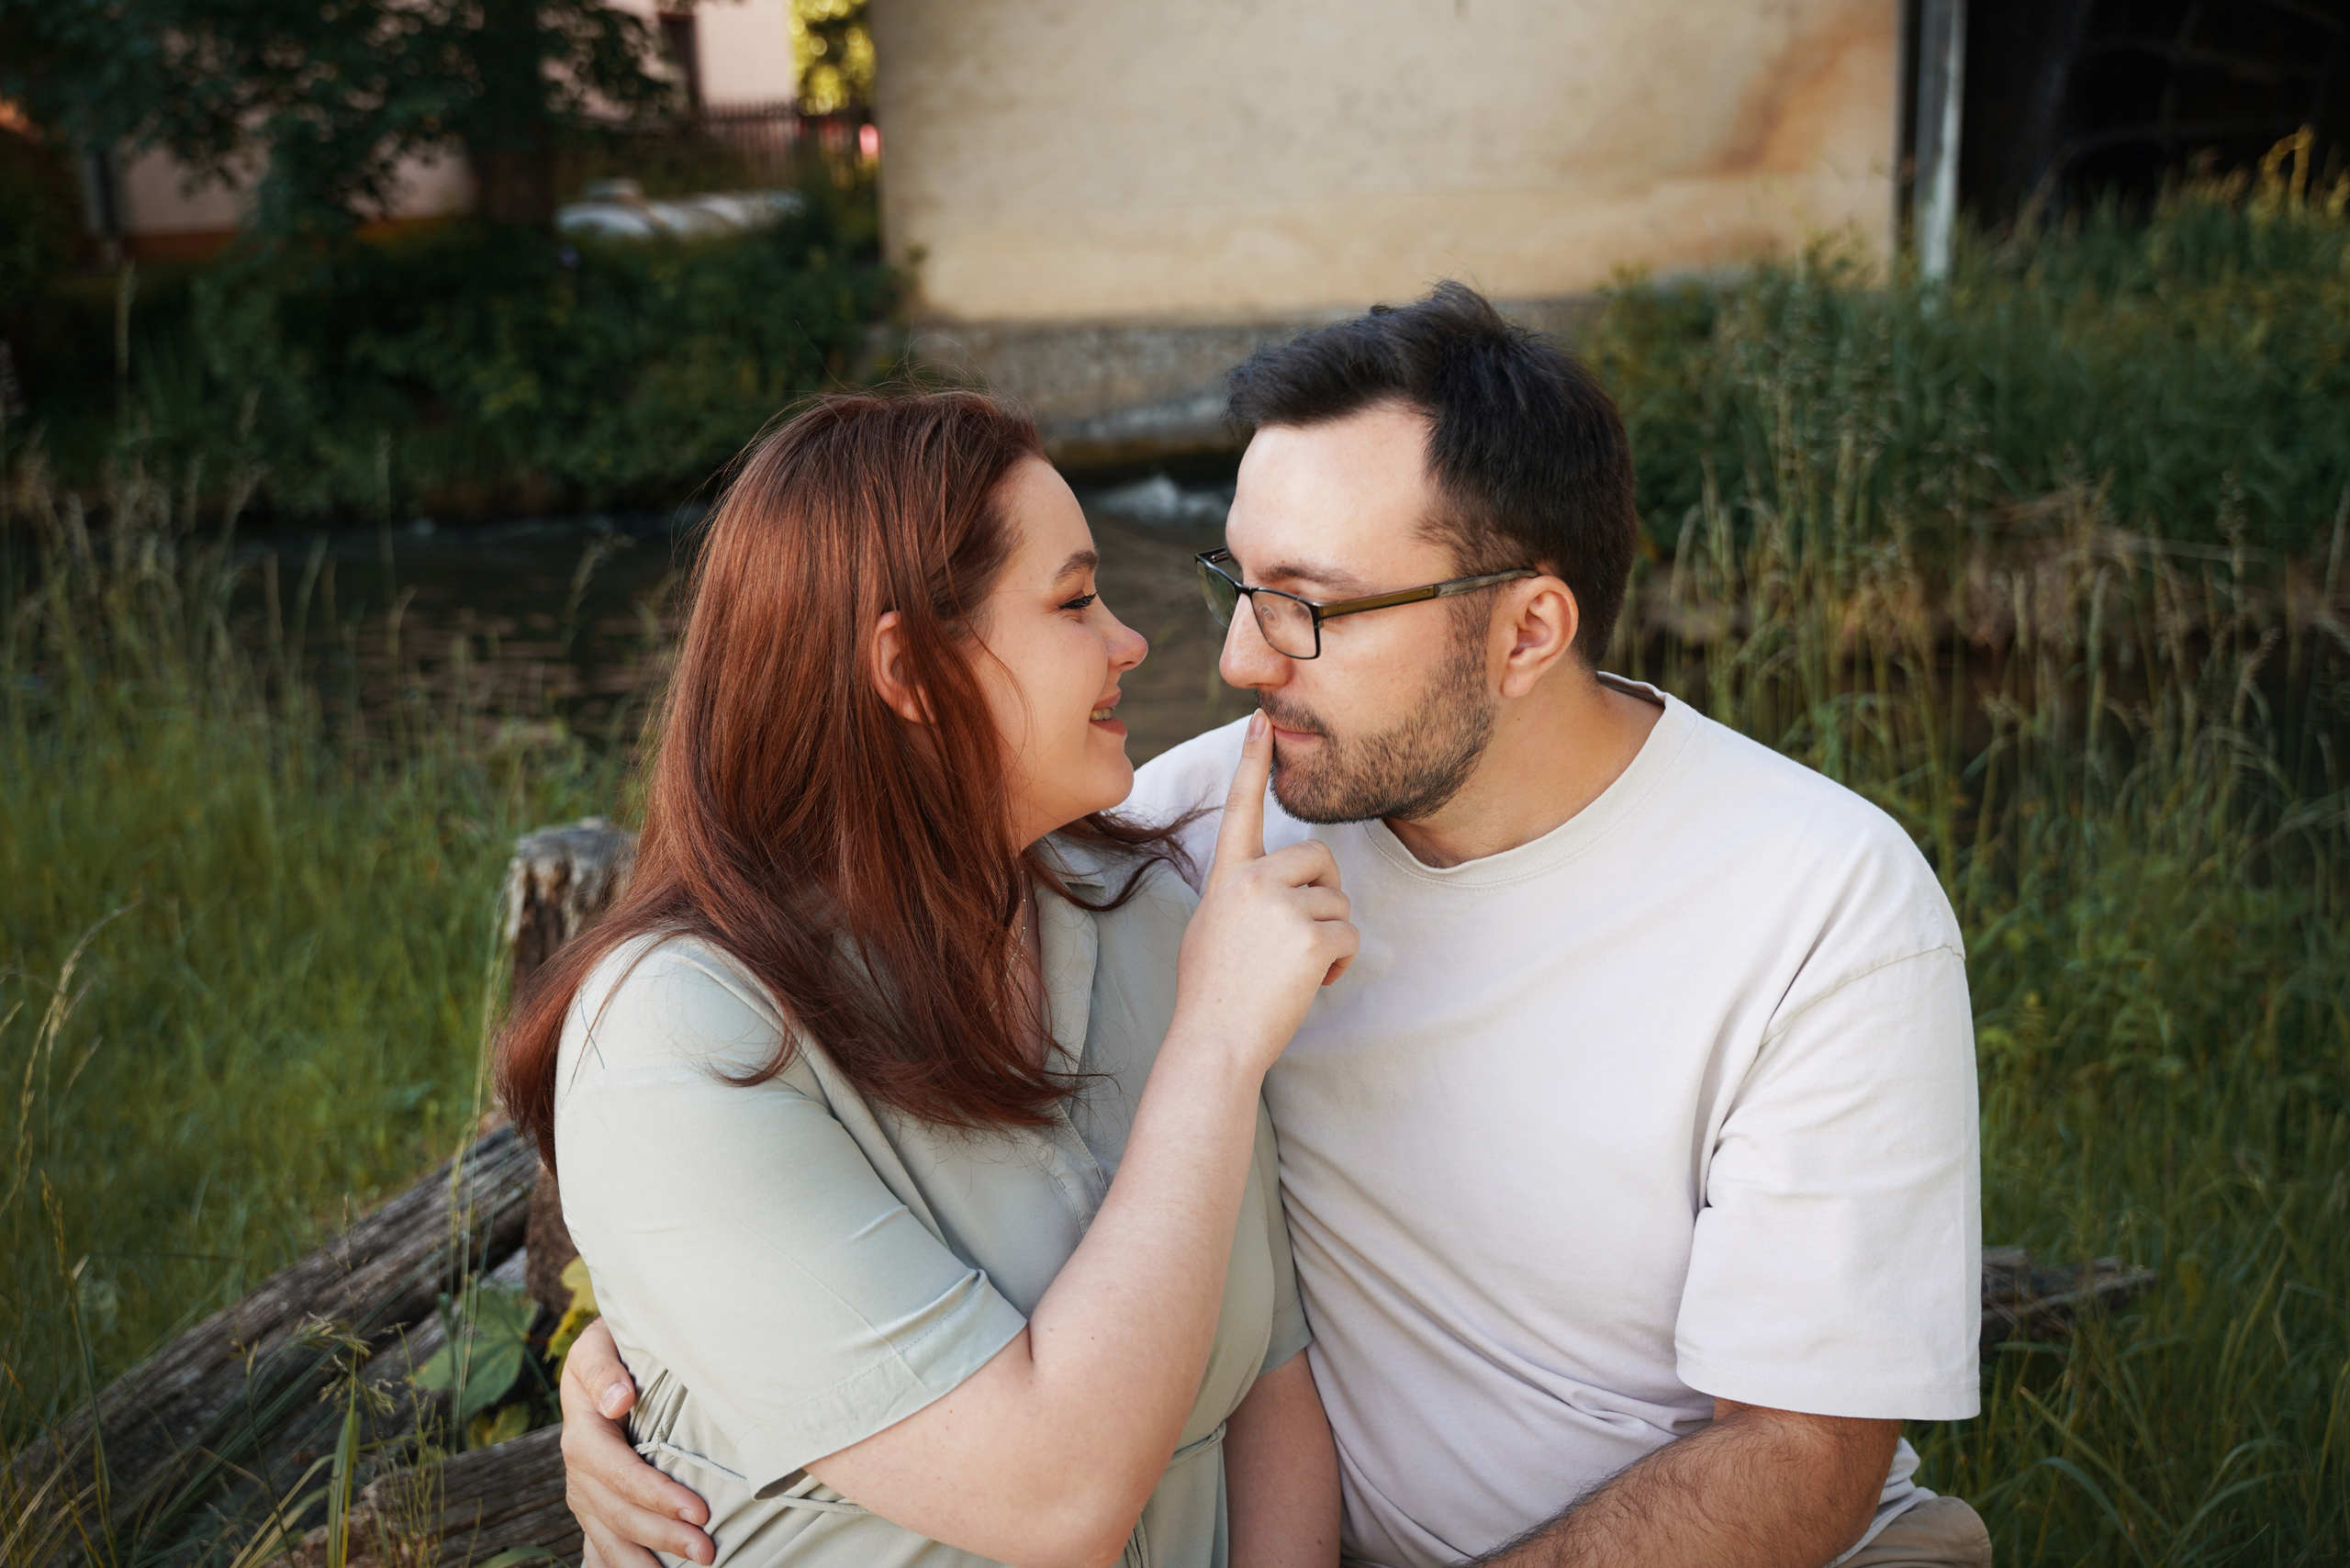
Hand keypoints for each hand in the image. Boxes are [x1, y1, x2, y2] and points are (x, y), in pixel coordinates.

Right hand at [560, 1315, 715, 1567]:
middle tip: (706, 1551)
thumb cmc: (614, 1345)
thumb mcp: (600, 1342)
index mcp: (583, 1429)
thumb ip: (603, 1368)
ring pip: (609, 1534)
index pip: (617, 1472)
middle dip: (661, 1535)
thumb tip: (617, 1400)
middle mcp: (579, 1467)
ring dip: (644, 1560)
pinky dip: (619, 1563)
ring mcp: (584, 1489)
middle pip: (617, 1511)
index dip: (655, 1495)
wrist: (605, 1356)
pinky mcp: (594, 1502)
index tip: (698, 1511)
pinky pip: (602, 1541)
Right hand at [1174, 711, 1358, 1071]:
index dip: (1252, 763)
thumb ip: (1243, 895)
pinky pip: (1348, 933)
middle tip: (1301, 936)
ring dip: (1330, 935)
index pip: (1240, 809)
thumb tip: (1281, 888)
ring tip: (1295, 969)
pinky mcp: (1308, 937)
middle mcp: (1251, 882)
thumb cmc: (1214, 991)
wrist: (1214, 1041)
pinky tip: (1311, 982)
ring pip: (1338, 899)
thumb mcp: (1212, 926)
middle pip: (1319, 857)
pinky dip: (1339, 960)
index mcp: (1226, 877)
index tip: (1261, 720)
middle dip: (1325, 893)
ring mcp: (1279, 907)